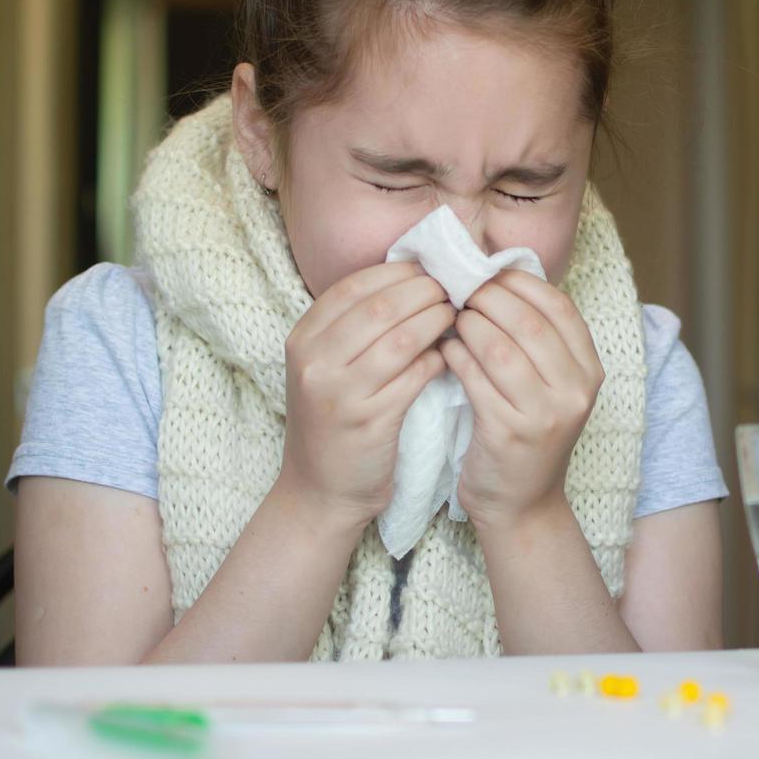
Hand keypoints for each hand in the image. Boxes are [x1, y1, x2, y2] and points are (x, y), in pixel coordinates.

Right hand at [277, 261, 454, 526]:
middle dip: (423, 291)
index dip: (397, 272)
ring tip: (457, 314)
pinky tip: (450, 355)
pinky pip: (414, 376)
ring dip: (436, 321)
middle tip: (453, 287)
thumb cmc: (334, 419)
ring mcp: (340, 392)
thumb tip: (412, 278)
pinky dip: (437, 360)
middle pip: (380, 306)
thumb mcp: (327, 367)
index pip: (353, 286)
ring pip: (401, 338)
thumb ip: (354, 326)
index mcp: (302, 339)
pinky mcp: (370, 421)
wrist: (320, 490)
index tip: (429, 268)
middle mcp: (315, 362)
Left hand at [441, 271, 604, 530]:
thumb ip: (537, 339)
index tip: (488, 272)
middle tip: (458, 290)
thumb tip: (497, 278)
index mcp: (590, 370)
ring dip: (468, 325)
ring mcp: (544, 414)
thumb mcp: (550, 385)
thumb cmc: (528, 433)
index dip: (520, 283)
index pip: (559, 307)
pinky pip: (475, 378)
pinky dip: (456, 356)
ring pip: (499, 347)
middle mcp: (575, 390)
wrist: (522, 504)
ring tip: (449, 317)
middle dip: (487, 298)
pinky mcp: (509, 432)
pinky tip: (444, 349)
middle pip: (527, 322)